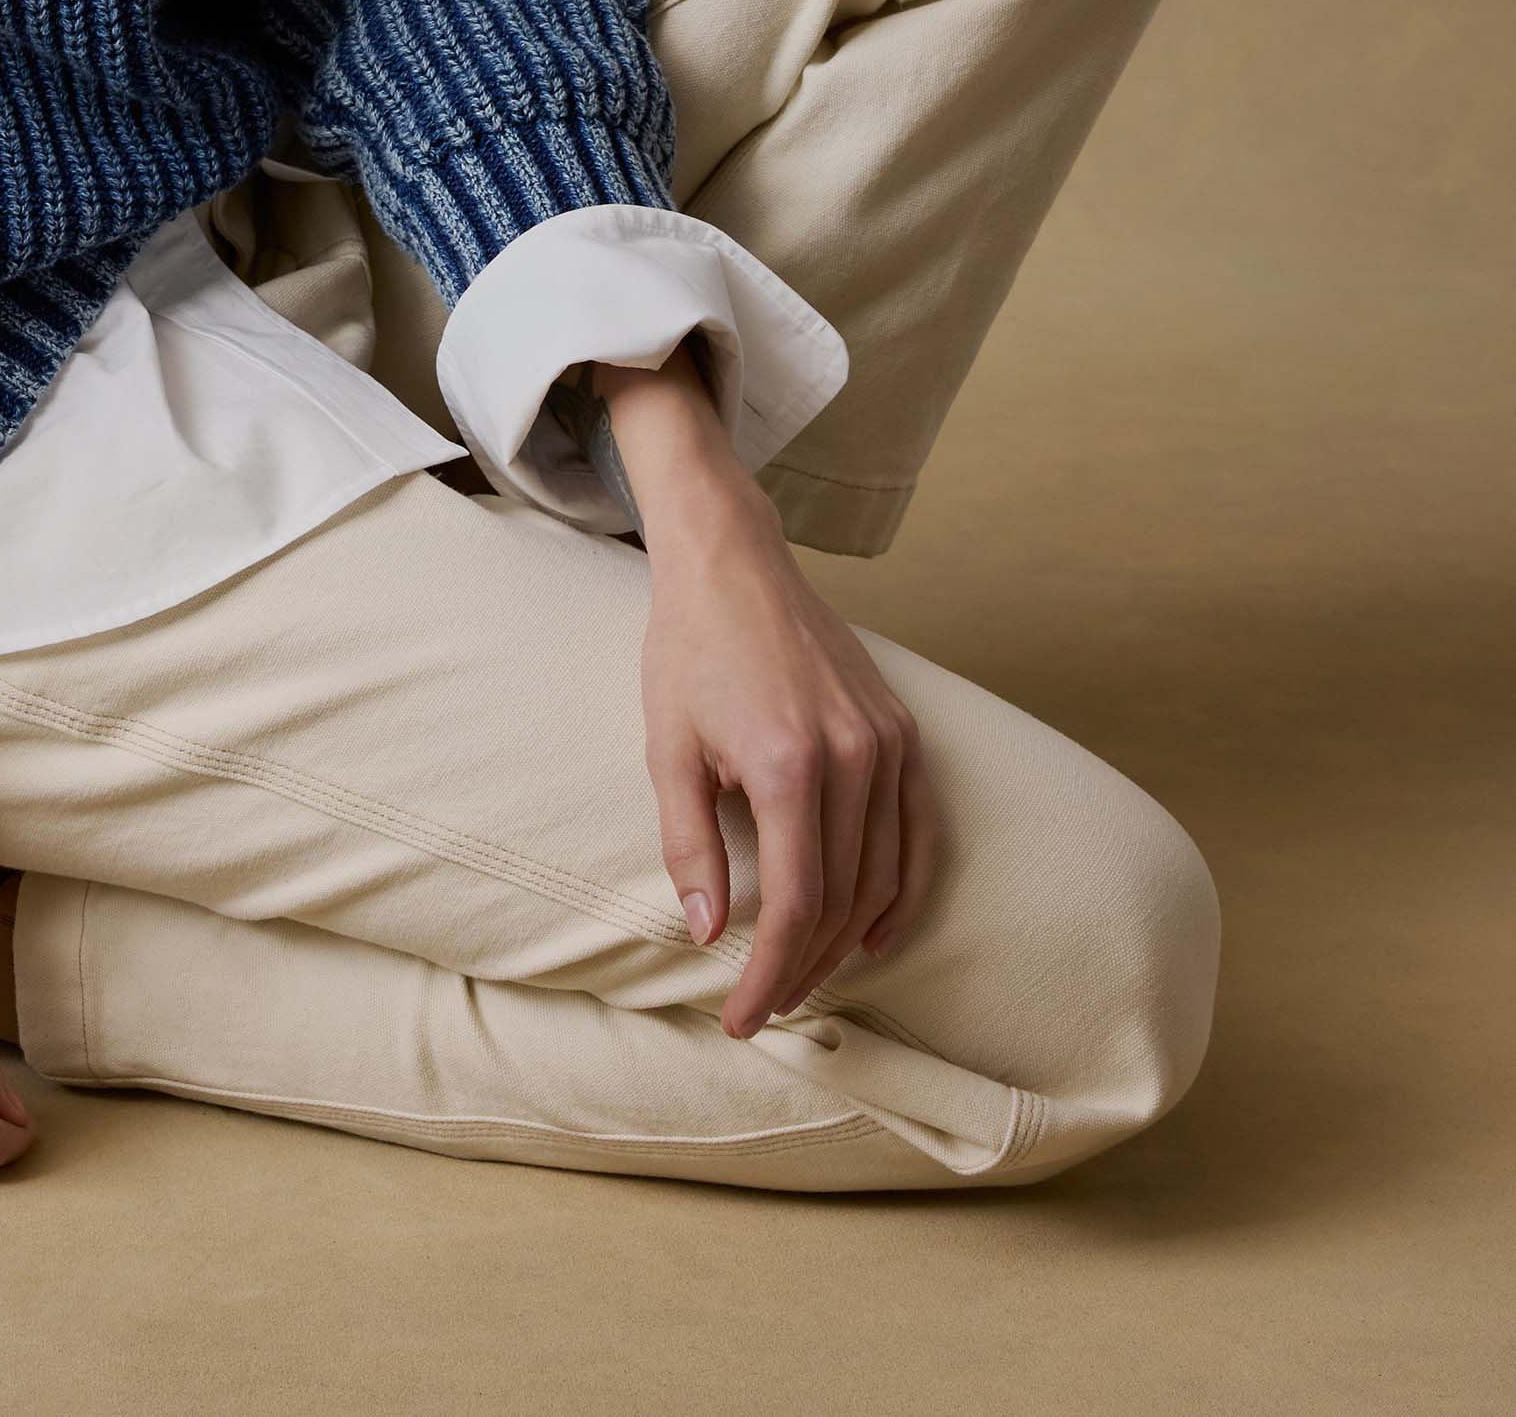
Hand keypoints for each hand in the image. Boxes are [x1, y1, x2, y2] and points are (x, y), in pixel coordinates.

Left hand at [592, 349, 943, 1040]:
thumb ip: (689, 845)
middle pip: (842, 902)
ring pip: (884, 876)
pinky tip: (873, 932)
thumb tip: (708, 934)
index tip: (741, 1019)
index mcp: (788, 764)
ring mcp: (889, 743)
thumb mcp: (667, 749)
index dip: (769, 974)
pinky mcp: (905, 731)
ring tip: (805, 979)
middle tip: (765, 1008)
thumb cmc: (689, 654)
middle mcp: (853, 757)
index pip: (794, 904)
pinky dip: (902, 891)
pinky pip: (919, 832)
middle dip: (803, 969)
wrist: (734, 566)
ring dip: (847, 943)